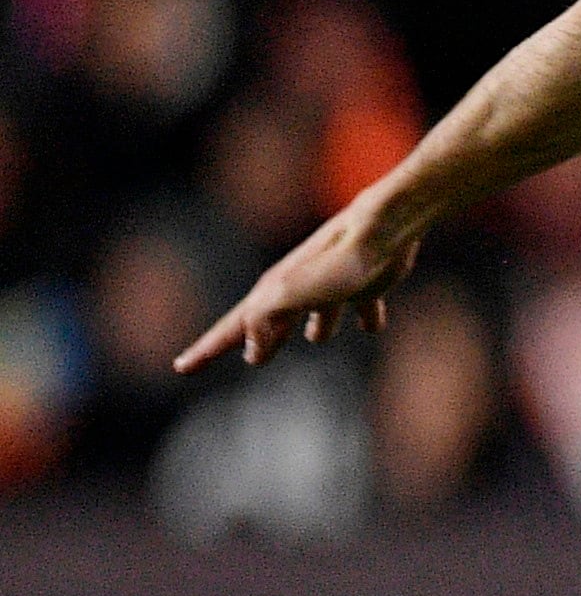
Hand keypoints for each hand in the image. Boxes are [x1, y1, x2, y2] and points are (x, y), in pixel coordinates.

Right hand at [174, 200, 419, 373]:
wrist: (384, 230)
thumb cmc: (334, 262)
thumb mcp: (286, 294)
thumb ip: (262, 321)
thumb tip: (252, 351)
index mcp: (273, 293)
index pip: (232, 327)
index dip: (207, 348)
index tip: (181, 366)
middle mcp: (299, 289)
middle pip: (274, 322)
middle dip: (260, 340)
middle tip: (252, 360)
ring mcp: (335, 285)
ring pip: (321, 313)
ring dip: (318, 327)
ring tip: (316, 339)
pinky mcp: (369, 284)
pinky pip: (366, 307)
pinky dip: (367, 317)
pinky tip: (372, 326)